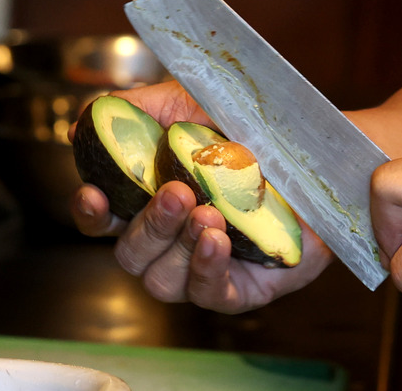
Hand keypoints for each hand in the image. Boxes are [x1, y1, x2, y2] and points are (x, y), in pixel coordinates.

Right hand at [69, 81, 333, 312]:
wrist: (318, 148)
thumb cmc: (251, 128)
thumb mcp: (190, 104)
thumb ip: (136, 110)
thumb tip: (83, 122)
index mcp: (154, 203)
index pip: (106, 222)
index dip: (92, 214)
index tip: (95, 195)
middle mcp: (176, 240)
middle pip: (132, 255)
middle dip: (148, 227)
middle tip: (178, 193)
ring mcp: (209, 267)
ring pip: (164, 281)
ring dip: (178, 247)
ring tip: (208, 213)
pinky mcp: (246, 287)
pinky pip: (213, 295)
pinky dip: (207, 270)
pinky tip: (217, 240)